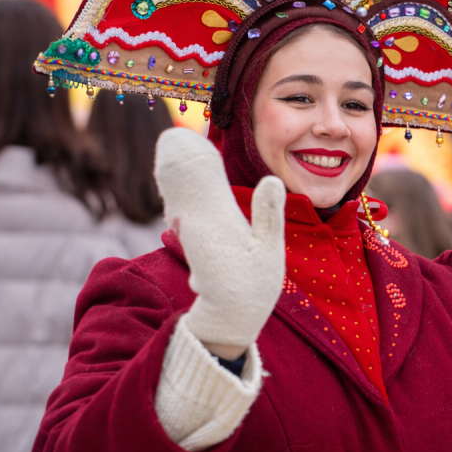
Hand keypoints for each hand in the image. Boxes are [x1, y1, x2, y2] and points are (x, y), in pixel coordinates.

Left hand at [154, 128, 285, 353]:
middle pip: (181, 182)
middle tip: (178, 135)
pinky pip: (180, 206)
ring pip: (178, 195)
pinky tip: (180, 177)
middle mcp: (195, 222)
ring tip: (178, 147)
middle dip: (179, 158)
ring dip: (178, 173)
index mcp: (215, 220)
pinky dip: (180, 190)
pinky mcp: (190, 238)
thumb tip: (273, 179)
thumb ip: (270, 215)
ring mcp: (190, 231)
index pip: (199, 179)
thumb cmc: (252, 286)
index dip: (192, 155)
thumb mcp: (268, 252)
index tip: (190, 135)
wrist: (228, 317)